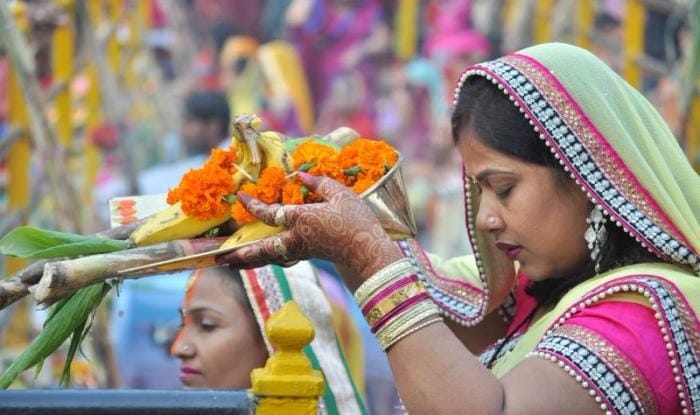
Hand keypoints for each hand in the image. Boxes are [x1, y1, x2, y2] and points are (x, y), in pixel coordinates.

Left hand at [216, 173, 402, 283]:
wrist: (369, 252)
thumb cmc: (357, 221)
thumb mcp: (340, 194)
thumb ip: (318, 182)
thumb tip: (299, 175)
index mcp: (301, 220)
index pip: (269, 213)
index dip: (253, 205)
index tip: (241, 197)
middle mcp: (295, 239)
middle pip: (260, 249)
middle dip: (239, 254)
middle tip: (219, 258)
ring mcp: (300, 251)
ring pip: (267, 258)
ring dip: (248, 261)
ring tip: (230, 264)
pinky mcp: (307, 256)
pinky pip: (279, 259)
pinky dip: (265, 260)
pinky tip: (260, 258)